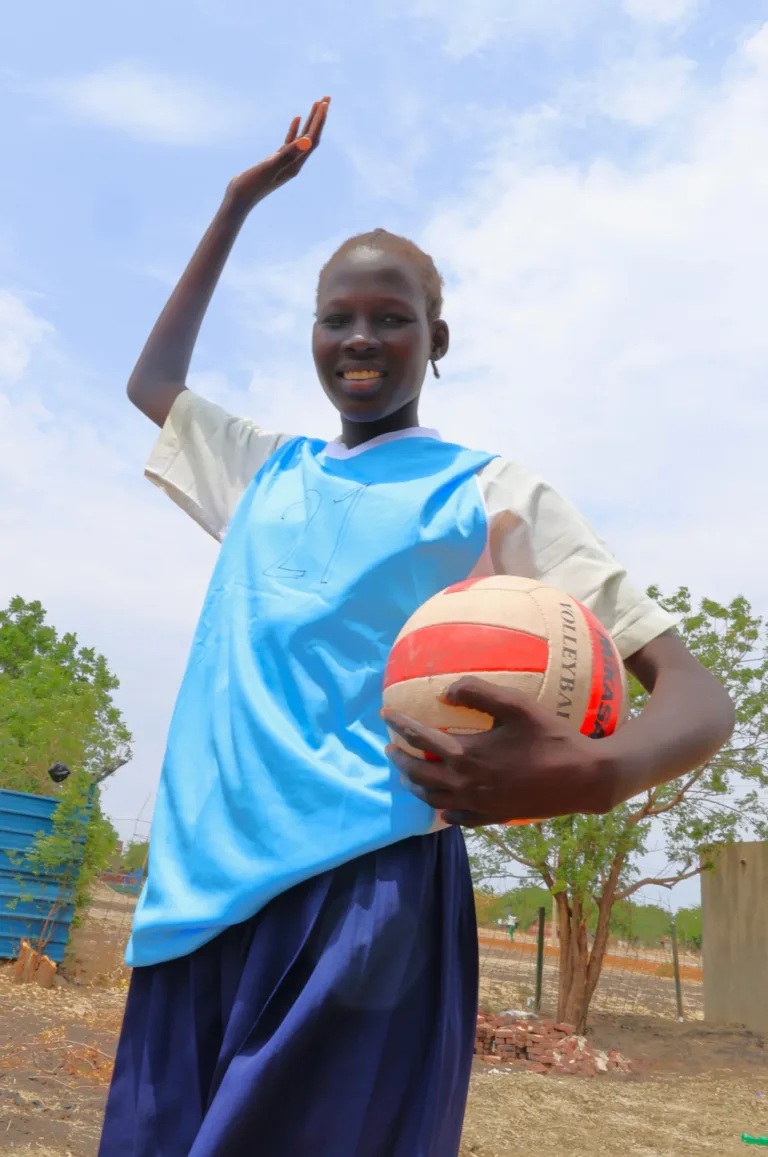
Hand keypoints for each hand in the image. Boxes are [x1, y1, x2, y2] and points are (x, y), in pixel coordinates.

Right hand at [226, 97, 329, 210]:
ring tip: (317, 104)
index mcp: (295, 165)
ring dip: (310, 120)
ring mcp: (286, 162)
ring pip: (302, 138)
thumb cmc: (252, 185)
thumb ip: (288, 154)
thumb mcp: (270, 167)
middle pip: (312, 137)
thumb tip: (308, 141)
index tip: (325, 102)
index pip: (312, 139)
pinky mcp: (276, 161)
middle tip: (327, 97)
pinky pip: (290, 142)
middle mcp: (294, 164)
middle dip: (320, 117)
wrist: (239, 199)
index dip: (319, 120)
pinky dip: (294, 129)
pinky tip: (297, 118)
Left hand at [381, 676, 615, 826]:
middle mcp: (466, 784)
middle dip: (400, 759)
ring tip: (407, 775)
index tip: (386, 714)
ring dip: (415, 786)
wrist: (582, 778)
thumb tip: (444, 692)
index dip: (400, 725)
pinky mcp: (493, 817)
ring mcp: (479, 805)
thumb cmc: (550, 737)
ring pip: (433, 800)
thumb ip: (478, 692)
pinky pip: (458, 818)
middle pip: (420, 774)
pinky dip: (443, 810)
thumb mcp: (516, 704)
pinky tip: (442, 807)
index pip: (421, 740)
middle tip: (389, 747)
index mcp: (467, 755)